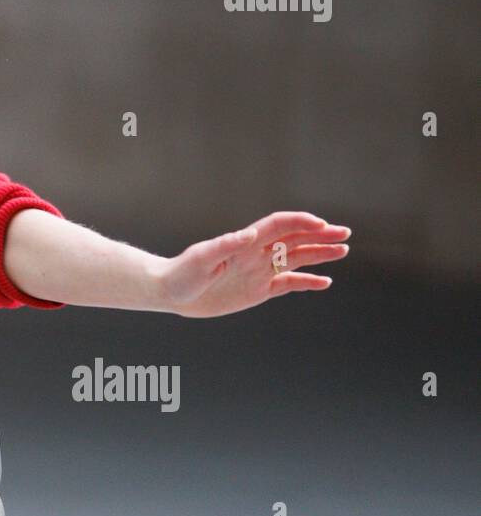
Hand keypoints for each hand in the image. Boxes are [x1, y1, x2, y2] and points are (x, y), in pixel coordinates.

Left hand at [159, 211, 350, 317]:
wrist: (171, 292)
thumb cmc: (182, 273)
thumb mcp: (201, 259)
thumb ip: (226, 245)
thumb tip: (249, 233)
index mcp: (244, 242)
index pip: (278, 226)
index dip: (301, 222)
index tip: (322, 224)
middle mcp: (256, 254)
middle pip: (294, 240)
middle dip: (319, 235)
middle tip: (345, 233)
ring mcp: (259, 271)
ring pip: (295, 259)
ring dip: (319, 254)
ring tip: (343, 251)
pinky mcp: (258, 290)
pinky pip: (287, 283)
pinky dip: (306, 282)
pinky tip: (324, 282)